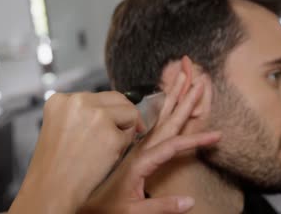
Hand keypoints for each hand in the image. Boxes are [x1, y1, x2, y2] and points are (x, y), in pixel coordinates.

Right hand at [9, 91, 144, 213]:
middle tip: (121, 134)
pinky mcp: (111, 134)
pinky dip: (124, 146)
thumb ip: (83, 114)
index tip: (106, 125)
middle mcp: (79, 101)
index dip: (107, 111)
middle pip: (118, 98)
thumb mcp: (61, 127)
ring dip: (125, 129)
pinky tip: (106, 156)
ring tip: (107, 147)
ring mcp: (97, 116)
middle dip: (123, 115)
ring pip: (129, 112)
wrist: (51, 189)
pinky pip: (130, 134)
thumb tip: (114, 110)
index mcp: (61, 99)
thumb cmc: (55, 165)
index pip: (98, 96)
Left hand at [79, 73, 220, 212]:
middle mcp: (134, 147)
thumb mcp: (132, 211)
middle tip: (200, 81)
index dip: (197, 139)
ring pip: (153, 116)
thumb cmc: (97, 209)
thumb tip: (190, 202)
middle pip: (165, 119)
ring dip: (170, 98)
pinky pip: (140, 121)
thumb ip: (162, 206)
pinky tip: (161, 105)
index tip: (216, 135)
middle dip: (184, 100)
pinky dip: (155, 109)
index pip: (174, 144)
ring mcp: (128, 143)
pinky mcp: (122, 144)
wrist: (64, 203)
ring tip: (181, 80)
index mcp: (139, 161)